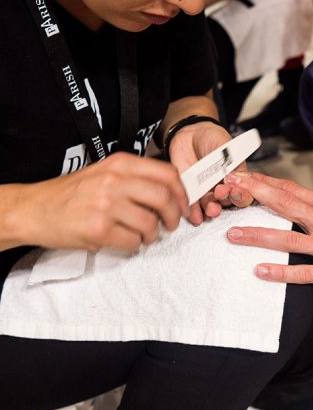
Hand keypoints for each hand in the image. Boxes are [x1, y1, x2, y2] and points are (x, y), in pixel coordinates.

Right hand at [19, 153, 188, 251]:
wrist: (34, 209)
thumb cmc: (72, 193)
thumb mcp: (104, 173)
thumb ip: (134, 178)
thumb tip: (170, 192)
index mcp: (120, 164)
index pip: (167, 173)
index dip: (181, 192)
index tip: (183, 204)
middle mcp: (115, 181)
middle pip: (164, 198)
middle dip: (174, 216)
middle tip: (171, 224)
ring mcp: (106, 205)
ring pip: (151, 223)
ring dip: (153, 234)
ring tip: (145, 236)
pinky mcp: (98, 229)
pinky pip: (133, 241)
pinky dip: (136, 245)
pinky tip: (127, 241)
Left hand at [168, 122, 253, 223]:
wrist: (189, 134)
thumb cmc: (212, 138)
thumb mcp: (226, 146)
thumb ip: (232, 161)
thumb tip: (238, 175)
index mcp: (236, 178)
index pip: (243, 192)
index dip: (241, 194)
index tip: (235, 189)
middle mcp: (222, 187)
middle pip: (228, 202)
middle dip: (225, 200)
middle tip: (221, 193)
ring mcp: (206, 191)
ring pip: (211, 206)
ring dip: (212, 210)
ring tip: (211, 209)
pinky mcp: (190, 192)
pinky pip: (192, 206)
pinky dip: (194, 213)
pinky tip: (196, 216)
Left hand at [224, 172, 312, 295]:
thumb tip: (311, 210)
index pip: (293, 191)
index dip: (266, 183)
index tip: (245, 176)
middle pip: (285, 205)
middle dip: (254, 196)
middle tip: (229, 189)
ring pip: (287, 238)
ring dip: (258, 235)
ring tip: (233, 234)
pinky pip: (304, 273)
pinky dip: (281, 272)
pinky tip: (261, 272)